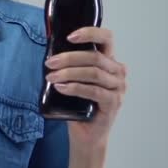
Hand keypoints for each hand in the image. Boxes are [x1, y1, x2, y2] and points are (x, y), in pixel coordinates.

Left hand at [44, 27, 127, 151]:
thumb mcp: (72, 79)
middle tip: (49, 63)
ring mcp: (118, 88)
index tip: (69, 37)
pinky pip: (93, 91)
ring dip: (68, 73)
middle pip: (94, 57)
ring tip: (51, 77)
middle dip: (68, 58)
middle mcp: (117, 72)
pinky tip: (60, 88)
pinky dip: (74, 87)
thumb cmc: (77, 104)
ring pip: (93, 73)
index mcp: (109, 61)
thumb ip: (69, 65)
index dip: (90, 33)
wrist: (85, 134)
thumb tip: (49, 52)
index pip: (106, 39)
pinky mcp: (114, 103)